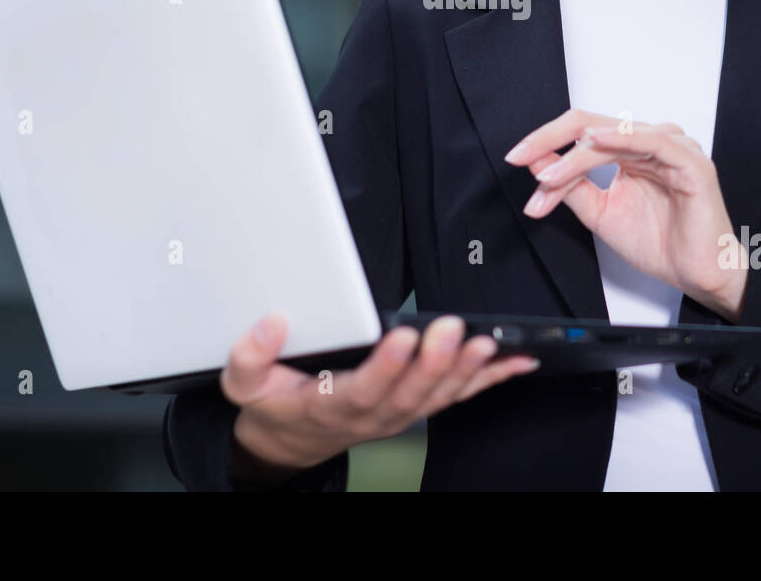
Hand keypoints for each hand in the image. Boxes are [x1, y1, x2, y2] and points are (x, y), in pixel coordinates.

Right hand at [222, 312, 539, 474]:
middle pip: (411, 392)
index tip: (402, 336)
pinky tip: (514, 360)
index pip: (364, 388)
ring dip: (467, 370)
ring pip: (439, 396)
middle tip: (453, 330)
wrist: (292, 439)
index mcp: (331, 405)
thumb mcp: (245, 384)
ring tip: (489, 344)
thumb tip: (273, 321)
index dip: (386, 366)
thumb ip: (250, 354)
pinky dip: (488, 379)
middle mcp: (373, 414)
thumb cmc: (275, 403)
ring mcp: (399, 414)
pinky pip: (457, 395)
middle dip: (435, 361)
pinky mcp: (416, 406)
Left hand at [504, 108, 746, 322]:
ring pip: (613, 136)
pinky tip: (595, 139)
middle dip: (551, 144)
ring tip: (549, 177)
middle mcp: (649, 142)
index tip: (516, 158)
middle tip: (522, 160)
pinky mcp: (689, 161)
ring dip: (575, 157)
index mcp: (630, 149)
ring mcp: (671, 147)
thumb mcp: (599, 212)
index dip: (546, 142)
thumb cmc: (659, 243)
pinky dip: (620, 137)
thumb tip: (538, 163)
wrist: (696, 274)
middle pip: (591, 126)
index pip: (582, 132)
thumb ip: (571, 185)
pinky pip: (651, 141)